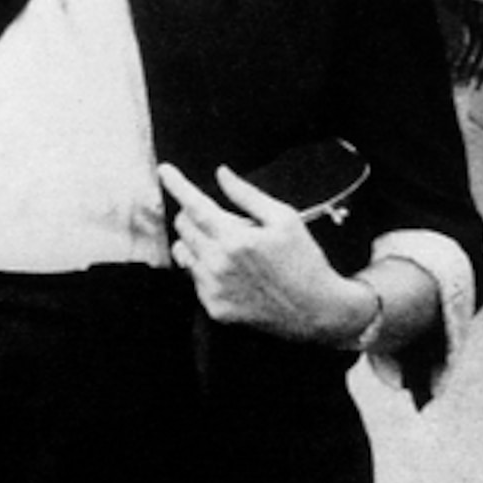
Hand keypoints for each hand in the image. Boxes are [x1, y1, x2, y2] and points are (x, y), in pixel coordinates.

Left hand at [162, 164, 365, 343]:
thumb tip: (222, 174)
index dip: (177, 184)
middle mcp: (218, 265)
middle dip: (193, 214)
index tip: (165, 171)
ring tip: (226, 246)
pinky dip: (205, 269)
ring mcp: (214, 289)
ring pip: (183, 253)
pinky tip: (233, 272)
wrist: (316, 311)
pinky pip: (194, 279)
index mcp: (235, 239)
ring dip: (195, 242)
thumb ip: (248, 195)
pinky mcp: (215, 309)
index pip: (194, 205)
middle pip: (183, 226)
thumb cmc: (305, 262)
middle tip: (220, 218)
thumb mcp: (285, 219)